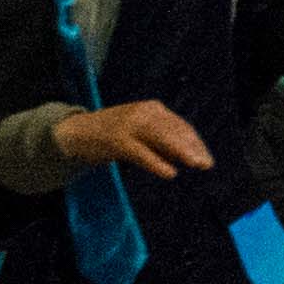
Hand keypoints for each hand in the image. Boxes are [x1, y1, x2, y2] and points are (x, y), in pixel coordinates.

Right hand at [50, 100, 214, 176]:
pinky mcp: (117, 140)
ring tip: (195, 165)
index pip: (181, 125)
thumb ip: (162, 139)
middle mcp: (144, 112)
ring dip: (181, 152)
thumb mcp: (140, 131)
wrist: (76, 132)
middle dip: (193, 148)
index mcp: (152, 109)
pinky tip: (170, 173)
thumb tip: (188, 154)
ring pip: (162, 138)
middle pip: (175, 130)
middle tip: (206, 165)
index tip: (207, 158)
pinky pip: (141, 153)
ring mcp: (129, 124)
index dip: (196, 142)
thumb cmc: (113, 134)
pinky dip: (157, 163)